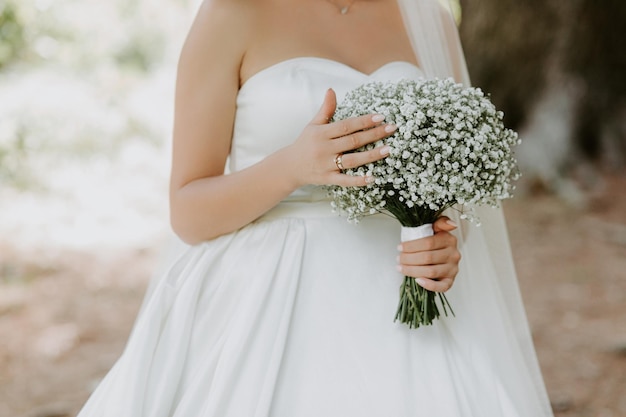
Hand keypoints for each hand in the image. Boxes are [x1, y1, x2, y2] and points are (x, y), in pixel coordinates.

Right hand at [282, 88, 396, 187]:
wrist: (289, 166)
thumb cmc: (305, 143)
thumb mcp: (313, 125)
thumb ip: (326, 109)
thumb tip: (331, 90)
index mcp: (322, 133)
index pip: (346, 125)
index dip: (364, 121)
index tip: (380, 117)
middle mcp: (324, 149)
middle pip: (353, 141)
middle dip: (374, 135)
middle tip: (392, 128)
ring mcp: (326, 165)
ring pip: (351, 160)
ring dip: (371, 156)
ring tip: (388, 150)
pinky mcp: (327, 179)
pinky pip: (345, 180)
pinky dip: (358, 180)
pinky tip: (373, 178)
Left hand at [396, 217, 460, 291]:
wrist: (441, 253)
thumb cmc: (434, 240)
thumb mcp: (436, 227)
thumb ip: (441, 222)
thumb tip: (452, 223)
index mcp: (449, 240)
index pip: (428, 243)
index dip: (411, 246)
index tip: (400, 247)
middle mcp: (453, 255)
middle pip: (427, 257)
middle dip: (409, 259)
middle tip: (399, 258)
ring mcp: (453, 269)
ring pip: (431, 271)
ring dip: (413, 270)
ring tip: (401, 268)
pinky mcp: (450, 281)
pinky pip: (442, 287)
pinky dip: (429, 285)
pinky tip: (417, 280)